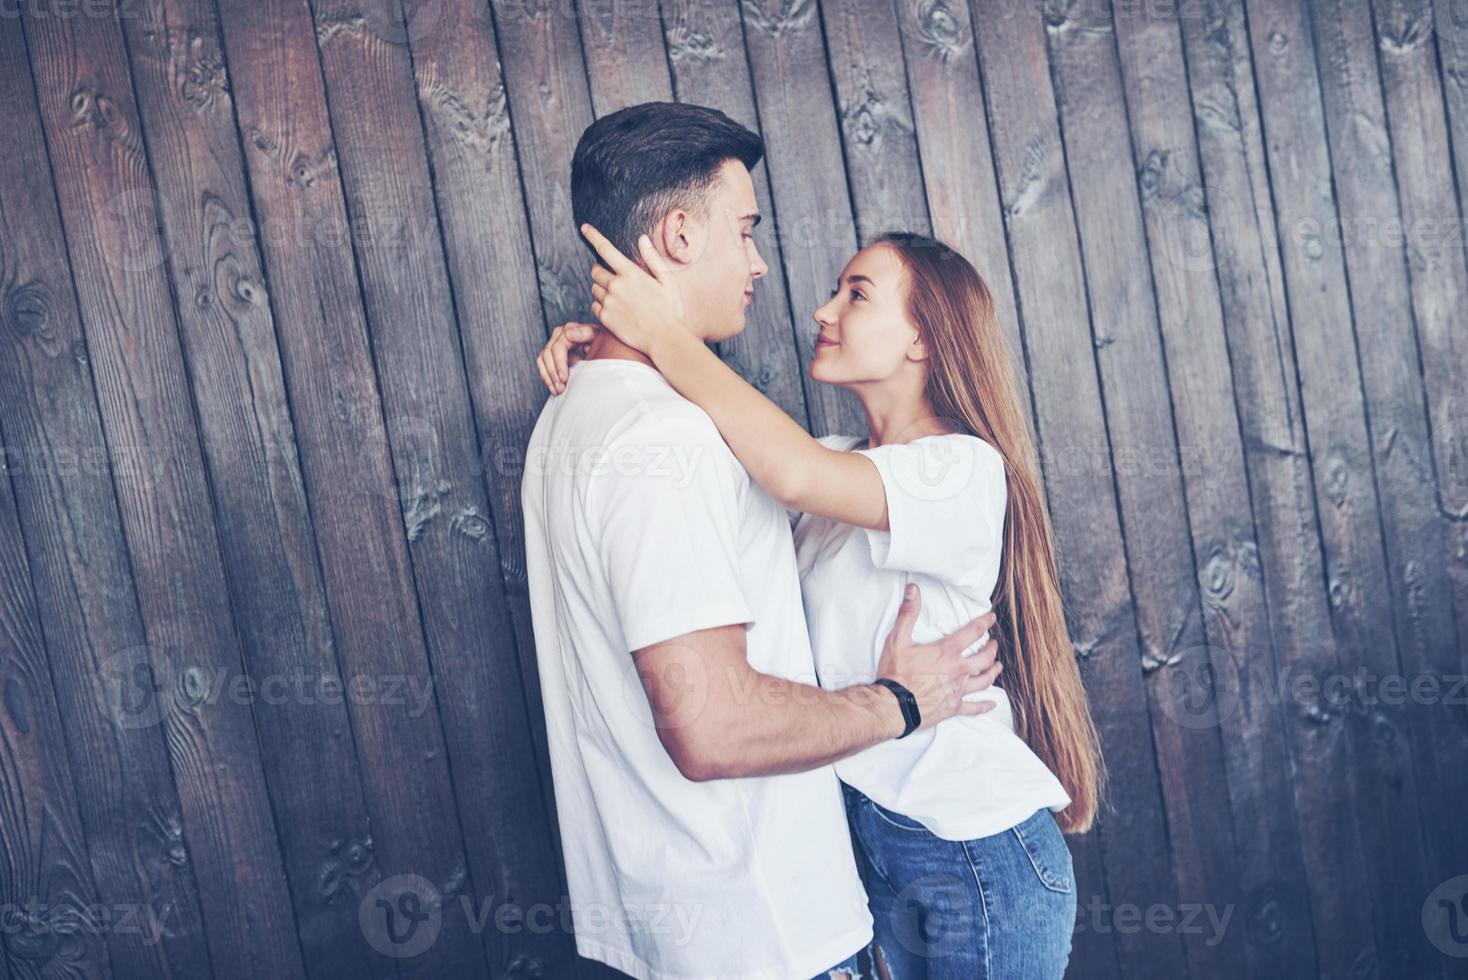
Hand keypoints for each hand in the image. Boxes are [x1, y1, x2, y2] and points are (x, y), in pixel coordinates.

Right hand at [537, 322, 599, 394]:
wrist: (603, 347)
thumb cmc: (602, 341)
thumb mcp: (597, 336)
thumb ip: (585, 333)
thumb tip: (569, 334)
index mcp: (569, 329)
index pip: (558, 347)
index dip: (560, 364)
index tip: (564, 378)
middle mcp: (559, 335)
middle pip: (547, 354)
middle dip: (553, 373)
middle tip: (561, 388)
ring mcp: (554, 343)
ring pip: (542, 360)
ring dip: (548, 377)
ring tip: (557, 390)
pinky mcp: (551, 353)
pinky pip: (542, 364)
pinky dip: (546, 377)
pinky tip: (553, 387)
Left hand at [580, 222, 686, 355]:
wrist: (664, 339)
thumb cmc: (670, 311)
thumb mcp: (668, 281)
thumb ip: (653, 258)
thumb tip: (642, 239)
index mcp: (631, 273)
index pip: (605, 249)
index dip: (593, 236)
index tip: (585, 228)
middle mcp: (616, 286)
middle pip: (595, 271)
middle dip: (601, 271)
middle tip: (614, 279)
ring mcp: (609, 303)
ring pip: (594, 289)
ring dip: (602, 290)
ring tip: (620, 299)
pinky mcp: (605, 318)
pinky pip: (595, 306)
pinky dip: (602, 306)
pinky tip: (617, 311)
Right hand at [874, 584, 1000, 732]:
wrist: (893, 706)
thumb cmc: (895, 673)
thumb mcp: (897, 639)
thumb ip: (908, 613)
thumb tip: (913, 590)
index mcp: (946, 652)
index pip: (972, 632)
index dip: (984, 623)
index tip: (991, 618)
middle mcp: (958, 670)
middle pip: (984, 657)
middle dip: (991, 648)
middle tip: (994, 644)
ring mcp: (957, 690)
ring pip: (984, 680)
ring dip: (992, 672)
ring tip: (997, 666)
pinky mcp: (953, 707)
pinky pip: (973, 707)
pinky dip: (984, 705)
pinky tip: (992, 703)